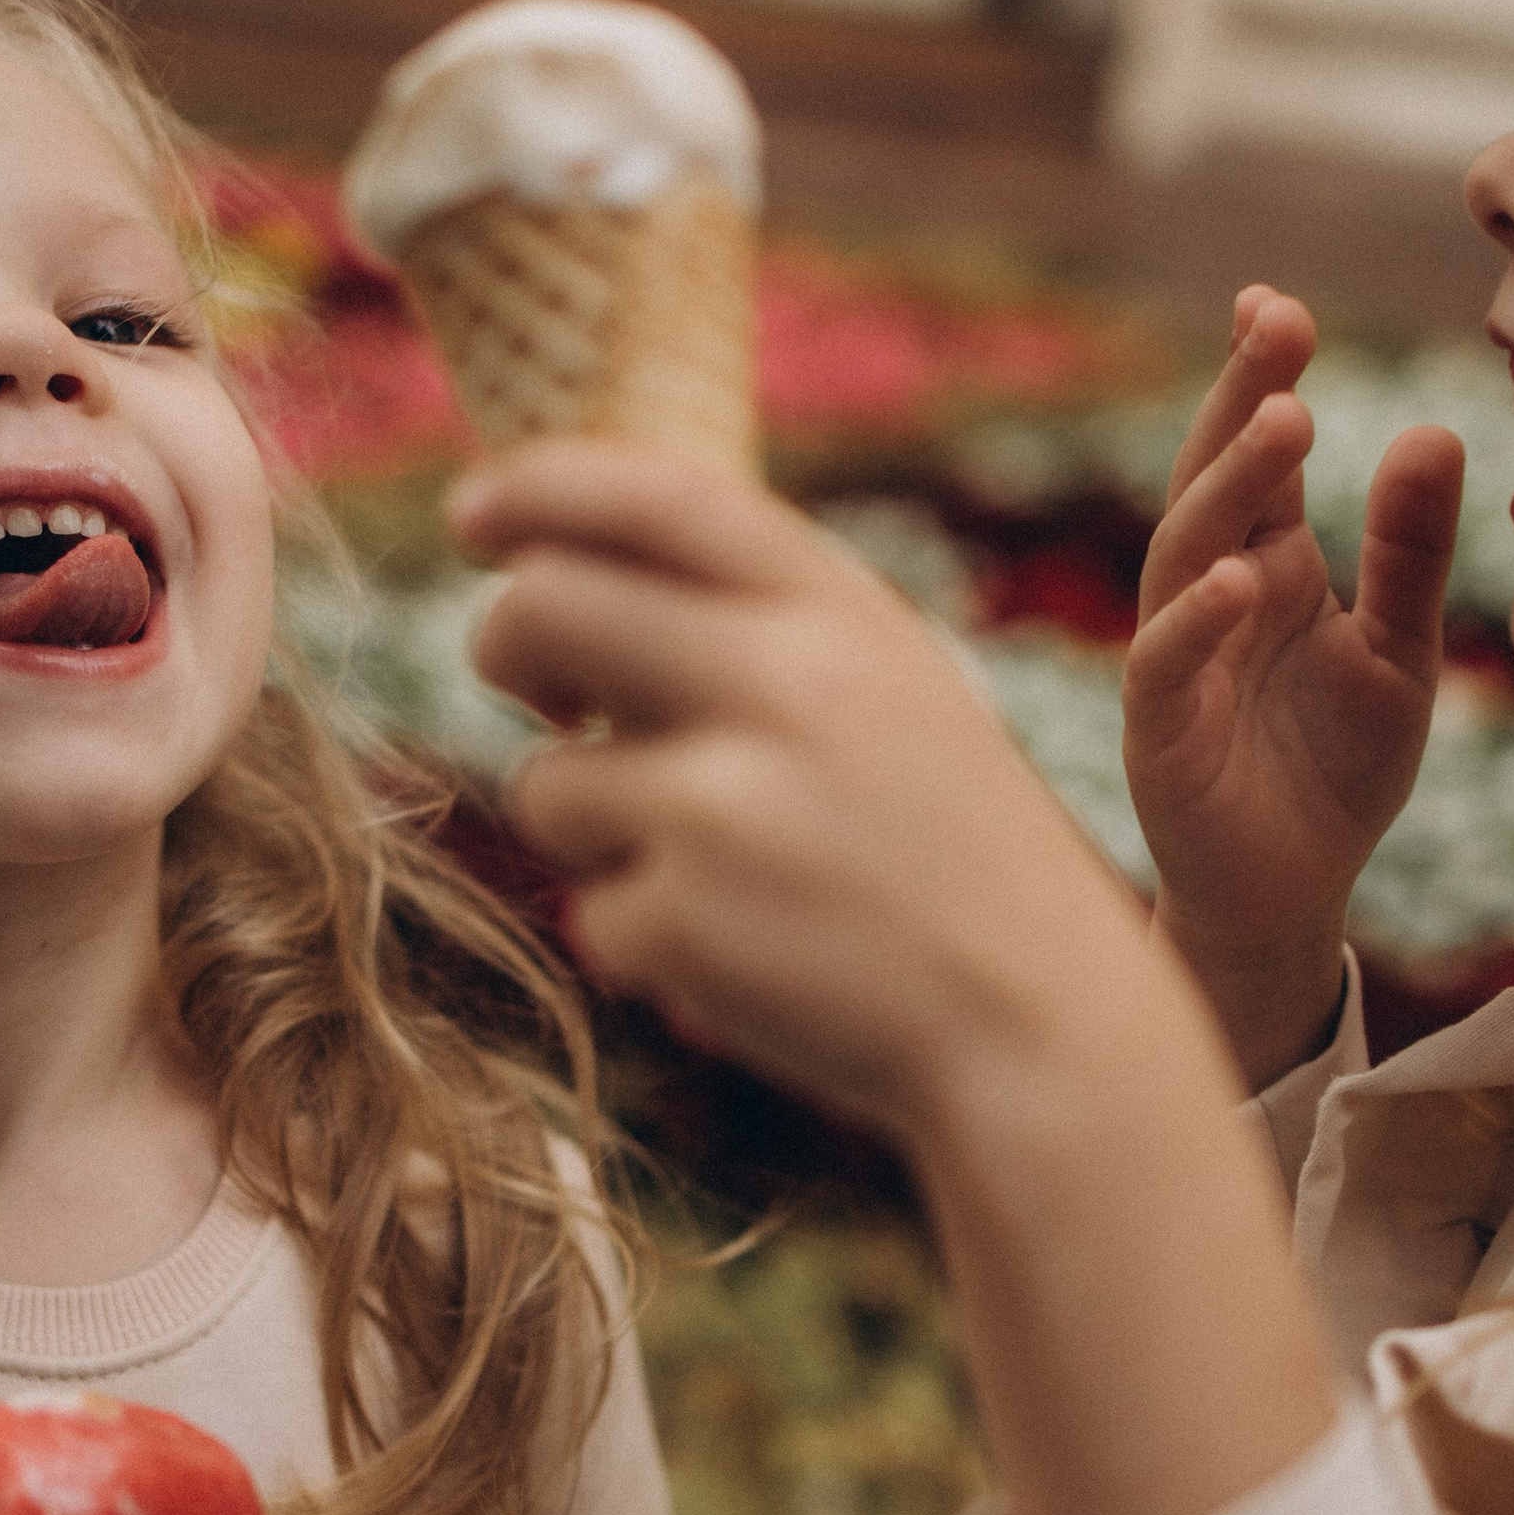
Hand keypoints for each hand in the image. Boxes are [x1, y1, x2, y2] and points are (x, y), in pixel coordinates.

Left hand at [461, 440, 1337, 1514]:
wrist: (1040, 1025)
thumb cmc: (944, 852)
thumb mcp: (889, 689)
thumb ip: (754, 622)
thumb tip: (548, 576)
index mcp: (838, 612)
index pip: (655, 495)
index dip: (541, 489)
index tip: (474, 513)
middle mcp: (778, 685)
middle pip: (537, 610)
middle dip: (504, 647)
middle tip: (543, 697)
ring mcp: (724, 805)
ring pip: (544, 784)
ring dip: (593, 831)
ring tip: (717, 871)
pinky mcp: (684, 923)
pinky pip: (589, 914)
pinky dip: (643, 942)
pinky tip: (747, 958)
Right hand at [1124, 288, 1462, 1080]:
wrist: (1292, 898)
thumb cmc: (1335, 770)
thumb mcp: (1402, 651)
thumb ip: (1410, 552)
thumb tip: (1429, 429)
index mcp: (1265, 566)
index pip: (1252, 455)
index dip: (1254, 375)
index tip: (1275, 300)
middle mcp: (1209, 599)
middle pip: (1213, 482)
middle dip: (1238, 398)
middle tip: (1279, 322)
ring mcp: (1177, 664)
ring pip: (1183, 557)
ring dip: (1228, 490)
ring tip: (1282, 422)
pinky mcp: (1162, 741)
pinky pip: (1166, 668)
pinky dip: (1197, 624)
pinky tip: (1242, 580)